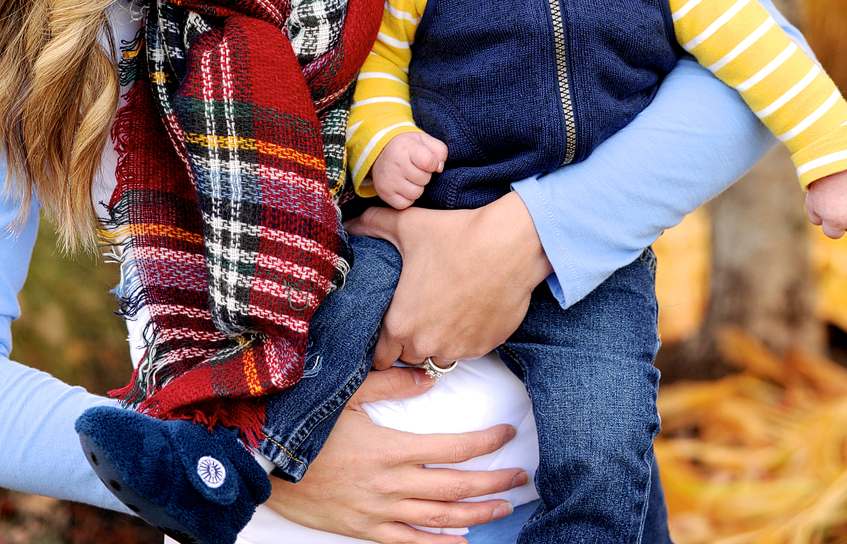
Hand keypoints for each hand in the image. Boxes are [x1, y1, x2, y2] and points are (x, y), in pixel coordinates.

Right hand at [266, 366, 527, 543]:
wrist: (266, 465)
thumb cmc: (306, 425)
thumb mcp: (348, 394)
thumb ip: (391, 384)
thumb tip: (429, 379)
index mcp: (391, 449)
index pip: (452, 448)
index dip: (486, 443)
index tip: (507, 433)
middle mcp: (391, 485)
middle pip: (455, 487)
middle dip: (493, 483)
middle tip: (520, 477)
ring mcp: (379, 513)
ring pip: (440, 519)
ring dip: (477, 515)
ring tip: (505, 508)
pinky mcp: (365, 531)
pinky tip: (463, 542)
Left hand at [348, 191, 551, 367]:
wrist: (510, 244)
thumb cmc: (456, 235)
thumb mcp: (407, 225)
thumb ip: (371, 225)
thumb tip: (349, 224)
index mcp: (401, 323)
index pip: (379, 356)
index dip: (381, 341)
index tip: (390, 322)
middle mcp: (427, 344)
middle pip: (407, 356)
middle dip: (408, 340)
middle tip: (416, 310)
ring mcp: (458, 349)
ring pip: (437, 356)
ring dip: (436, 341)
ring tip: (442, 309)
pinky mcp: (485, 347)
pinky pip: (466, 350)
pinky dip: (463, 336)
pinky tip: (466, 308)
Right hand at [372, 132, 448, 208]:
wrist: (379, 152)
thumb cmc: (407, 148)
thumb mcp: (424, 140)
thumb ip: (439, 150)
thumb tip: (439, 169)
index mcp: (407, 148)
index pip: (429, 162)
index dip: (434, 164)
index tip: (428, 162)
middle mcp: (396, 164)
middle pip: (424, 179)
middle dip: (425, 175)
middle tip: (416, 169)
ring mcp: (389, 180)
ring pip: (416, 193)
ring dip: (417, 188)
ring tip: (410, 178)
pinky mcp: (384, 193)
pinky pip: (404, 204)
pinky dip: (407, 198)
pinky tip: (404, 187)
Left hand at [806, 164, 846, 238]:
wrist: (837, 161)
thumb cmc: (822, 182)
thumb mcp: (811, 201)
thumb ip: (816, 218)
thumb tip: (824, 225)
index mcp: (836, 222)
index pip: (833, 233)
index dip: (828, 221)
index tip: (826, 208)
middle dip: (844, 216)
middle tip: (838, 198)